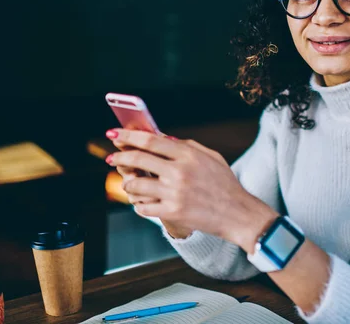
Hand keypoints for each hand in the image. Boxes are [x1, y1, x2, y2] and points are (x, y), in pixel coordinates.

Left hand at [105, 129, 277, 249]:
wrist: (237, 213)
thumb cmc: (225, 184)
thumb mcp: (211, 157)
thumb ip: (187, 145)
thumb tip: (161, 137)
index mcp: (188, 155)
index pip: (150, 140)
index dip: (128, 136)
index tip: (114, 134)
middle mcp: (179, 172)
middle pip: (138, 159)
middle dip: (119, 157)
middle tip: (112, 158)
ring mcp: (174, 193)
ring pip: (135, 184)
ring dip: (129, 183)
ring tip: (133, 183)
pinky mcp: (172, 212)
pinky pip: (142, 207)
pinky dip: (139, 204)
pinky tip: (144, 201)